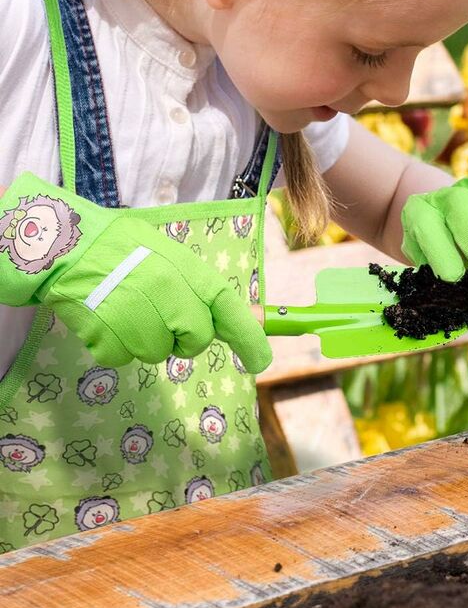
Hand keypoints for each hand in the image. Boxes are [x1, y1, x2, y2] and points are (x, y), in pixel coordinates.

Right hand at [0, 173, 270, 371]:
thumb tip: (247, 316)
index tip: (261, 361)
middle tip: (166, 319)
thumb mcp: (171, 258)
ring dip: (148, 340)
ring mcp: (134, 315)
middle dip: (186, 338)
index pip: (227, 307)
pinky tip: (108, 318)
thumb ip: (203, 289)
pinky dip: (117, 344)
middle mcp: (165, 292)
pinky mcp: (104, 335)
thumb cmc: (126, 251)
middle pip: (196, 340)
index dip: (248, 336)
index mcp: (185, 270)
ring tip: (129, 309)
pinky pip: (124, 357)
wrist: (66, 246)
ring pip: (158, 353)